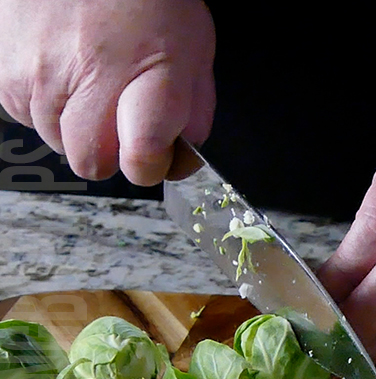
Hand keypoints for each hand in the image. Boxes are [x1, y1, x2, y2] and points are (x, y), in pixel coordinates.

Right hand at [0, 0, 214, 184]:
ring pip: (56, 141)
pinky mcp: (4, 70)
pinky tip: (66, 68)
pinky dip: (47, 103)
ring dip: (76, 124)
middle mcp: (90, 76)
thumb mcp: (194, 52)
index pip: (141, 159)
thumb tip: (177, 160)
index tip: (155, 156)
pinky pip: (26, 115)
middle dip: (110, 151)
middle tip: (121, 115)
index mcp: (150, 74)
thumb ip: (192, 114)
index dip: (150, 166)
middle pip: (92, 162)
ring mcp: (40, 74)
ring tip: (92, 78)